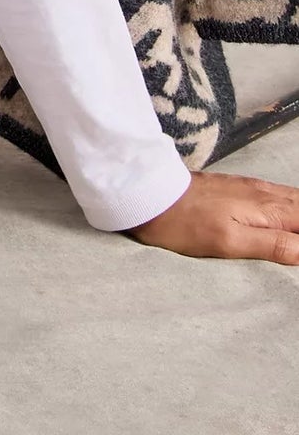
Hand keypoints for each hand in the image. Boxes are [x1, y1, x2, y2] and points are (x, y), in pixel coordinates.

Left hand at [122, 169, 298, 260]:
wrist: (151, 194)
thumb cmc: (187, 224)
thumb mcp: (230, 242)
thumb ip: (273, 244)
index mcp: (270, 209)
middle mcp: (266, 193)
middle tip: (297, 248)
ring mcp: (253, 187)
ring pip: (294, 200)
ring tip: (295, 235)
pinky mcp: (240, 186)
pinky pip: (279, 195)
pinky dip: (292, 208)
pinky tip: (289, 217)